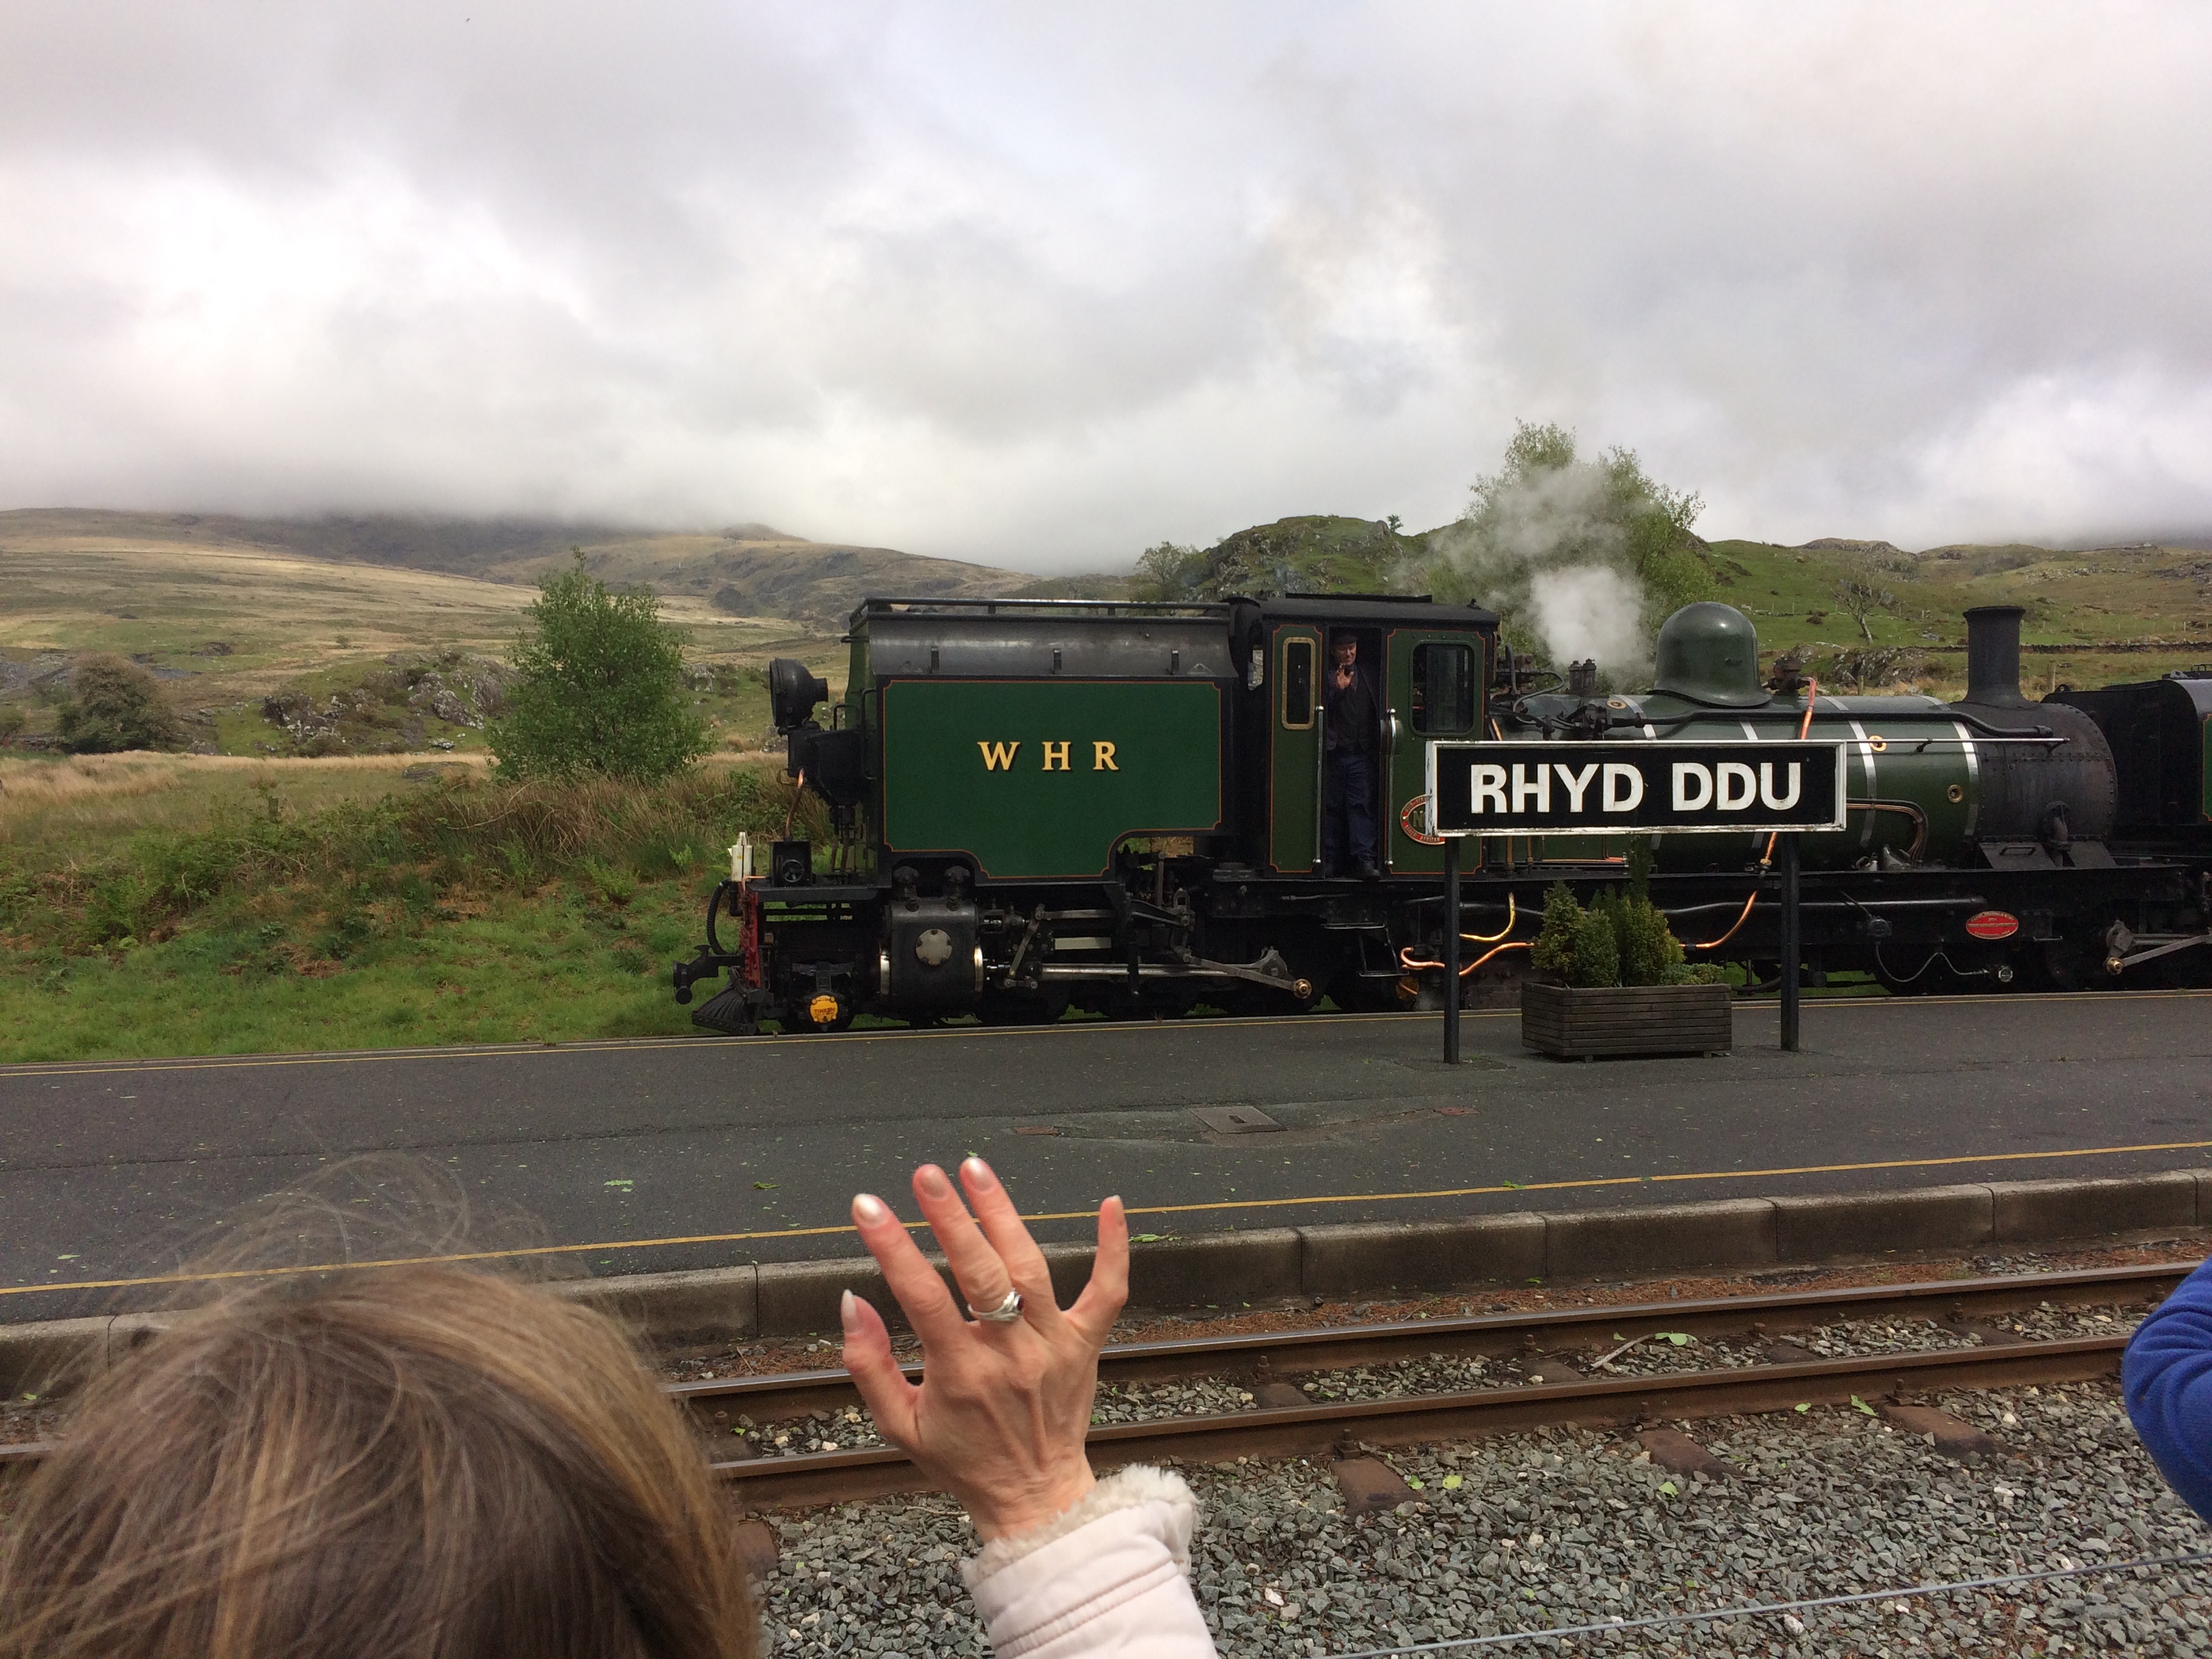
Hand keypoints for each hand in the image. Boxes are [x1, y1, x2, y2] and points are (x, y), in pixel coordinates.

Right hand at [841, 1159, 1128, 1538]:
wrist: (1034, 1498)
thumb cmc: (963, 1460)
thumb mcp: (899, 1426)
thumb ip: (868, 1364)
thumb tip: (851, 1301)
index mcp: (960, 1372)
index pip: (920, 1295)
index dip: (891, 1246)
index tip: (868, 1207)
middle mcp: (1010, 1353)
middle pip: (980, 1271)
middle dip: (950, 1216)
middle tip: (926, 1174)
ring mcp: (1054, 1344)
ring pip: (1031, 1267)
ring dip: (1003, 1213)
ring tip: (975, 1168)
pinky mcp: (1088, 1343)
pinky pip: (1109, 1291)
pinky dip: (1114, 1247)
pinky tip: (1111, 1204)